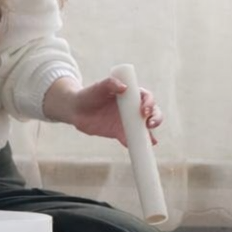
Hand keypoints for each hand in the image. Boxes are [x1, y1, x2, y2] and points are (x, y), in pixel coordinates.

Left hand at [44, 76, 162, 145]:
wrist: (76, 110)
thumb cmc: (89, 94)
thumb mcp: (98, 87)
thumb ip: (110, 83)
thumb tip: (124, 88)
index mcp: (131, 94)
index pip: (146, 97)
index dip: (149, 103)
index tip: (144, 109)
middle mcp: (133, 108)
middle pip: (152, 112)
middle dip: (156, 118)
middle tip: (150, 124)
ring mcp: (128, 121)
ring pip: (145, 127)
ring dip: (150, 134)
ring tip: (152, 141)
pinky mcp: (120, 132)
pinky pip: (131, 139)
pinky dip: (136, 144)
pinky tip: (139, 148)